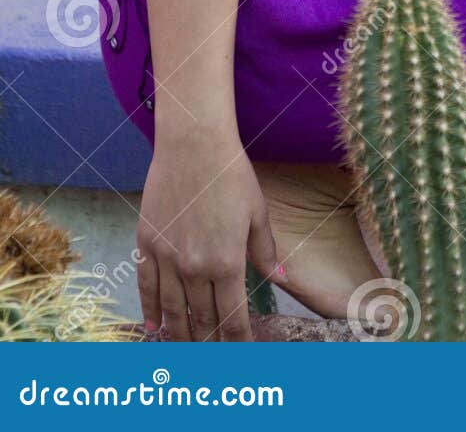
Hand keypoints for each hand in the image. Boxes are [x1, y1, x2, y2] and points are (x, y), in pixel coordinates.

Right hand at [136, 127, 281, 340]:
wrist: (193, 145)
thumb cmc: (232, 174)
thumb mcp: (257, 212)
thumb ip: (265, 250)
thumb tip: (280, 279)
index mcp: (227, 262)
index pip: (232, 316)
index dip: (238, 339)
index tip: (243, 352)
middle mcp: (194, 267)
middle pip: (201, 319)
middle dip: (210, 343)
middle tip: (214, 358)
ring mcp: (167, 258)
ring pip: (172, 311)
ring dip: (180, 336)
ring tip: (186, 352)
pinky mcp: (147, 245)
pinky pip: (146, 289)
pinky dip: (150, 312)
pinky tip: (154, 329)